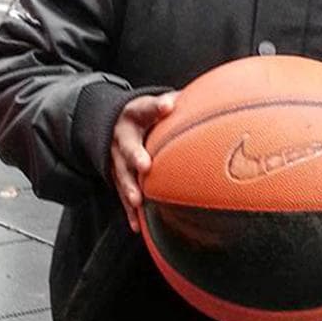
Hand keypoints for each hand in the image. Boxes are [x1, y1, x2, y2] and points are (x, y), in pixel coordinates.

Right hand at [110, 91, 177, 231]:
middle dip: (135, 156)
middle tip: (145, 165)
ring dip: (129, 188)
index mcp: (136, 114)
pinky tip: (137, 225)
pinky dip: (129, 212)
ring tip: (137, 200)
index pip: (146, 108)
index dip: (157, 106)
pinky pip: (121, 195)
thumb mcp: (155, 104)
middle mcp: (123, 137)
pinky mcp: (117, 176)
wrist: (110, 123)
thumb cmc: (145, 115)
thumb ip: (174, 103)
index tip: (169, 105)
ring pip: (121, 174)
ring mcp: (116, 158)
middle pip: (128, 146)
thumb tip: (211, 95)